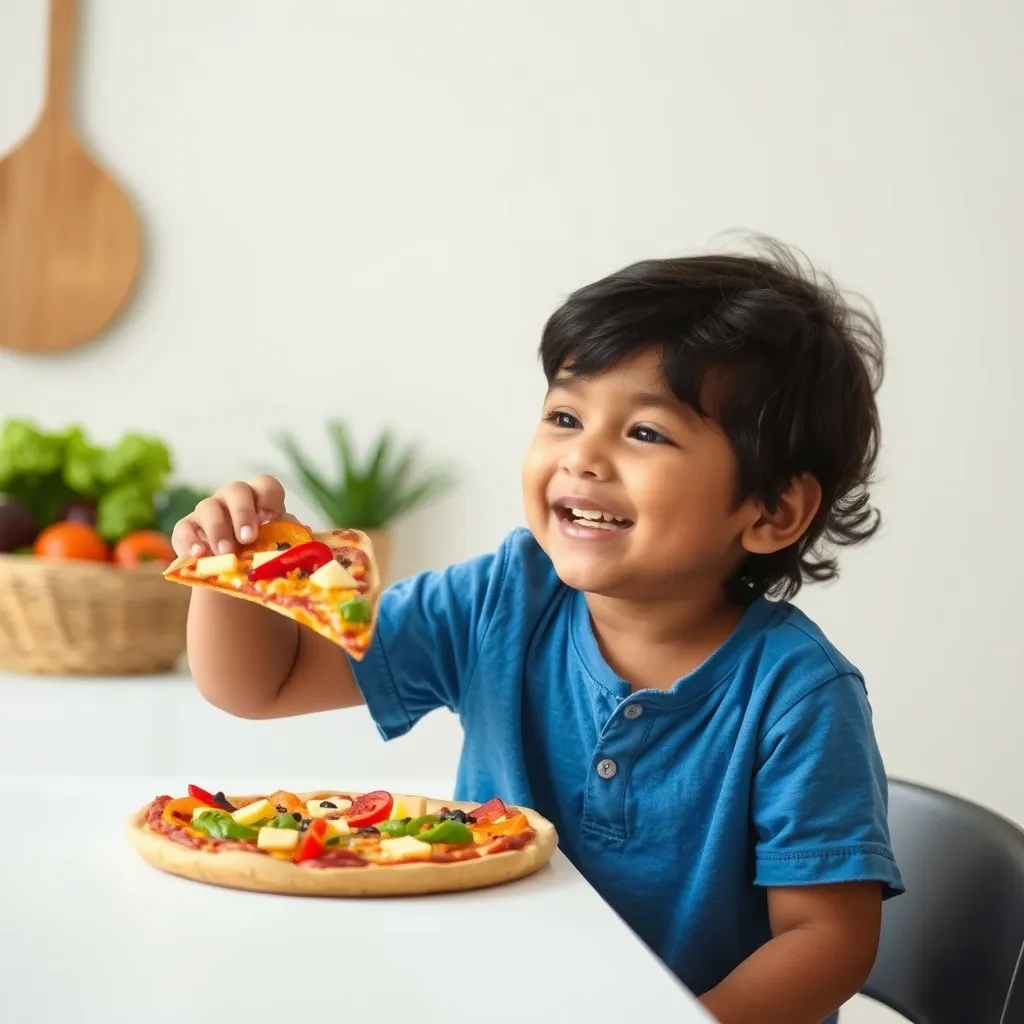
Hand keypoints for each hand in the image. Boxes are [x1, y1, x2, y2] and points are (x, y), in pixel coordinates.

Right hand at [171, 475, 306, 556]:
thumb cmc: (260, 554)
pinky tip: (198, 555)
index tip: (270, 518)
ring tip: (227, 553)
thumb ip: (289, 536)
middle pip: (237, 490)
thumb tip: (304, 532)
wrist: (232, 575)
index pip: (266, 485)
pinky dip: (189, 541)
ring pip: (208, 507)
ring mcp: (208, 511)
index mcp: (259, 498)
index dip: (269, 497)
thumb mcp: (276, 545)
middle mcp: (233, 498)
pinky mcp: (187, 529)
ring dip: (218, 530)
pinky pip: (183, 528)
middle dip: (243, 513)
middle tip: (248, 538)